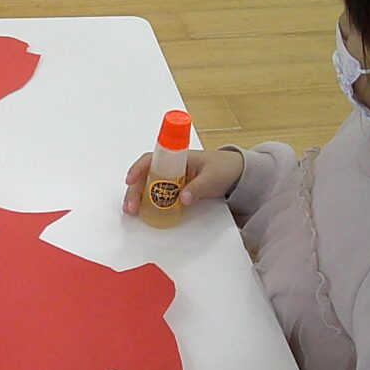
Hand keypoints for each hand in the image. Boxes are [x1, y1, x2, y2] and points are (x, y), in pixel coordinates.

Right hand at [121, 147, 243, 216]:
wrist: (239, 173)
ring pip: (149, 184)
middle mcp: (171, 166)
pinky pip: (158, 193)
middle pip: (146, 175)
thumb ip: (198, 188)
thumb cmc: (225, 169)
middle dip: (134, 190)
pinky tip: (142, 211)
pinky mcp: (176, 188)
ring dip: (138, 197)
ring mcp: (173, 177)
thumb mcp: (212, 178)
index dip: (138, 169)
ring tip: (132, 211)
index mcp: (178, 158)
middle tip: (130, 207)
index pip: (151, 159)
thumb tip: (181, 199)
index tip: (130, 181)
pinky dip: (148, 201)